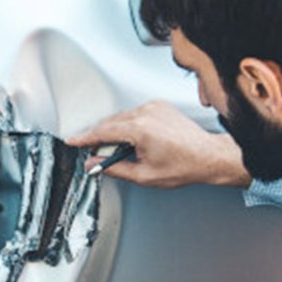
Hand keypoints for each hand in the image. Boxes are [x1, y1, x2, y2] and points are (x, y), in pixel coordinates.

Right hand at [66, 101, 249, 188]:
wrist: (208, 156)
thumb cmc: (184, 166)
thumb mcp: (144, 176)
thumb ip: (114, 168)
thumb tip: (95, 164)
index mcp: (140, 129)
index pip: (103, 132)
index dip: (84, 138)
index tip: (73, 141)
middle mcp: (146, 113)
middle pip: (110, 123)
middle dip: (99, 137)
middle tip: (95, 154)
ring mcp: (154, 107)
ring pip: (122, 117)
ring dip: (115, 131)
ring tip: (119, 151)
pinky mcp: (160, 106)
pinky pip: (135, 113)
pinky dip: (128, 124)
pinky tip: (133, 139)